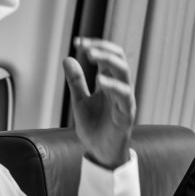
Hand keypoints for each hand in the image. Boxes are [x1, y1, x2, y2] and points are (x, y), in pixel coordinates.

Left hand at [64, 38, 134, 168]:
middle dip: (102, 48)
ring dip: (108, 60)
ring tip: (91, 55)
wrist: (100, 154)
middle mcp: (119, 87)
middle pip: (118, 58)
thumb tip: (68, 58)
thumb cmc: (94, 128)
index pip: (106, 56)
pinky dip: (113, 86)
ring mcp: (125, 99)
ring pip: (124, 72)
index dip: (94, 46)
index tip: (78, 42)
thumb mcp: (79, 102)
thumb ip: (76, 82)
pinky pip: (124, 95)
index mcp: (109, 83)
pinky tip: (100, 80)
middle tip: (85, 46)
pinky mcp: (127, 113)